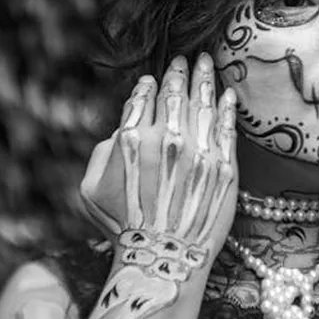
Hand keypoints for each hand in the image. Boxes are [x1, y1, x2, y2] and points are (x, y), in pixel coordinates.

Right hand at [79, 53, 238, 279]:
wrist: (162, 259)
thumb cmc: (122, 226)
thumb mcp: (90, 188)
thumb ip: (103, 150)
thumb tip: (123, 128)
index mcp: (132, 138)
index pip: (143, 97)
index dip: (149, 84)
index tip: (154, 78)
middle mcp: (167, 138)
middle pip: (176, 93)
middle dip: (180, 72)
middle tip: (185, 59)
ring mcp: (199, 151)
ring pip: (204, 103)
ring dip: (205, 78)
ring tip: (207, 62)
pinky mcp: (224, 166)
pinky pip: (227, 127)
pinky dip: (228, 107)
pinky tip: (228, 93)